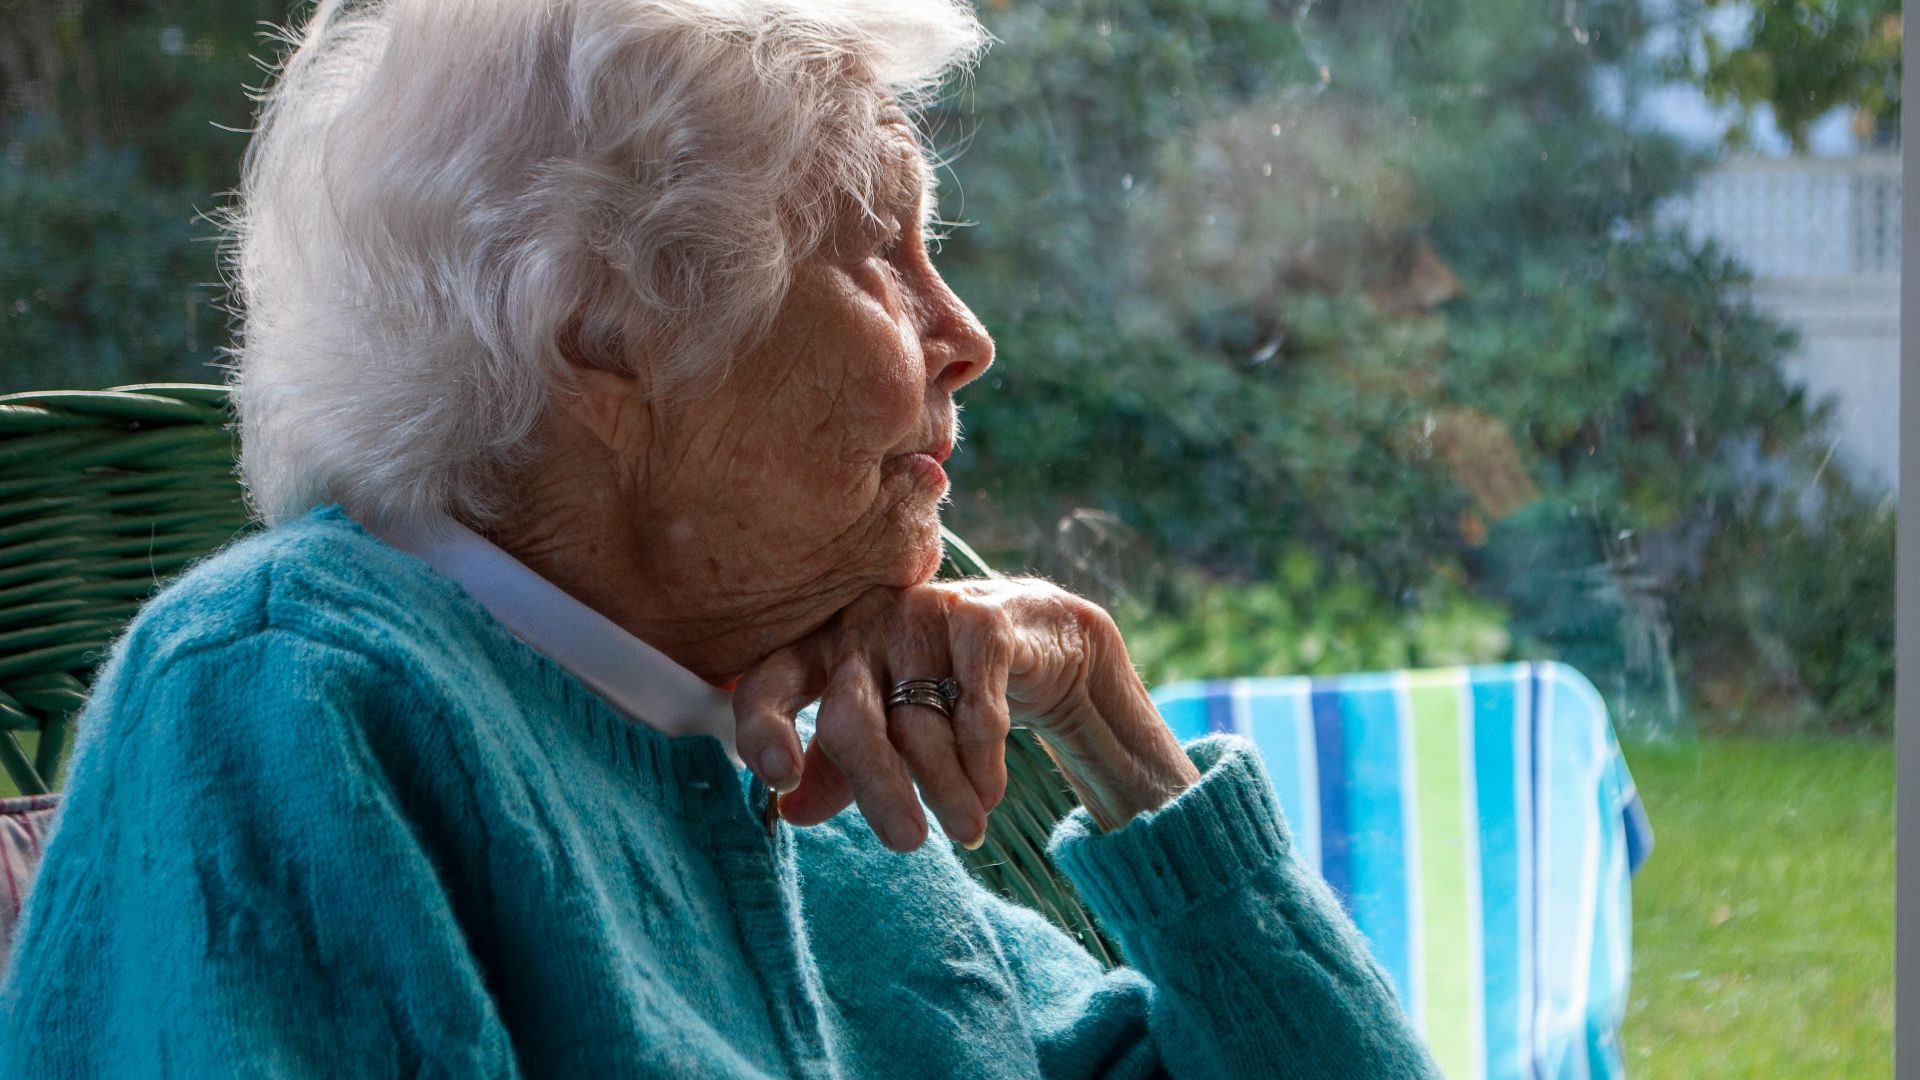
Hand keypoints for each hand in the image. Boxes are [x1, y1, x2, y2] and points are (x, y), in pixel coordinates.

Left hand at [731, 578, 1200, 851]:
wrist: (1032, 637)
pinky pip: (975, 702)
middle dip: (878, 785)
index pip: (770, 682)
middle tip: (907, 842)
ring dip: (946, 786)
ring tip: (967, 828)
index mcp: (820, 650)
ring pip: (921, 721)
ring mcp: (919, 615)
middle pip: (852, 716)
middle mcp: (861, 626)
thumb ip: (836, 768)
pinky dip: (982, 756)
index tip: (779, 780)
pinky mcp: (979, 617)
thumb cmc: (936, 687)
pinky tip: (989, 790)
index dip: (764, 727)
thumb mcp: (881, 728)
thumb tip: (789, 812)